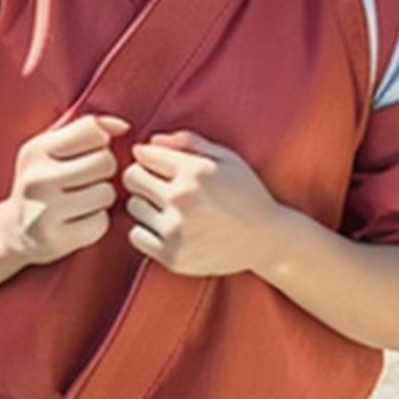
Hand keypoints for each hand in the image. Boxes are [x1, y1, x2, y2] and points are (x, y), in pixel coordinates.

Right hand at [3, 114, 128, 265]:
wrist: (12, 230)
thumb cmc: (42, 182)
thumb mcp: (53, 149)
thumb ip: (88, 130)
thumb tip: (124, 127)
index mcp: (36, 149)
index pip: (93, 130)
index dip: (99, 142)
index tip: (86, 154)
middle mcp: (37, 178)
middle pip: (106, 161)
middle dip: (104, 171)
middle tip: (85, 181)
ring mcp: (44, 210)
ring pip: (106, 193)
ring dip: (101, 198)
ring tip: (81, 201)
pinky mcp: (55, 240)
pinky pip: (100, 223)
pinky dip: (95, 223)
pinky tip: (77, 221)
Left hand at [123, 130, 285, 277]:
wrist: (267, 240)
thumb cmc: (246, 193)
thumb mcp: (226, 158)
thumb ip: (188, 142)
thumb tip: (150, 142)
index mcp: (195, 171)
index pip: (143, 155)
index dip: (148, 158)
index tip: (158, 166)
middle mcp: (182, 199)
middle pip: (131, 178)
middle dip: (142, 178)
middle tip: (159, 186)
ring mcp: (176, 230)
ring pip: (133, 206)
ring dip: (145, 205)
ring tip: (169, 209)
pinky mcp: (172, 256)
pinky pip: (136, 236)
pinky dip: (146, 232)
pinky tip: (167, 229)